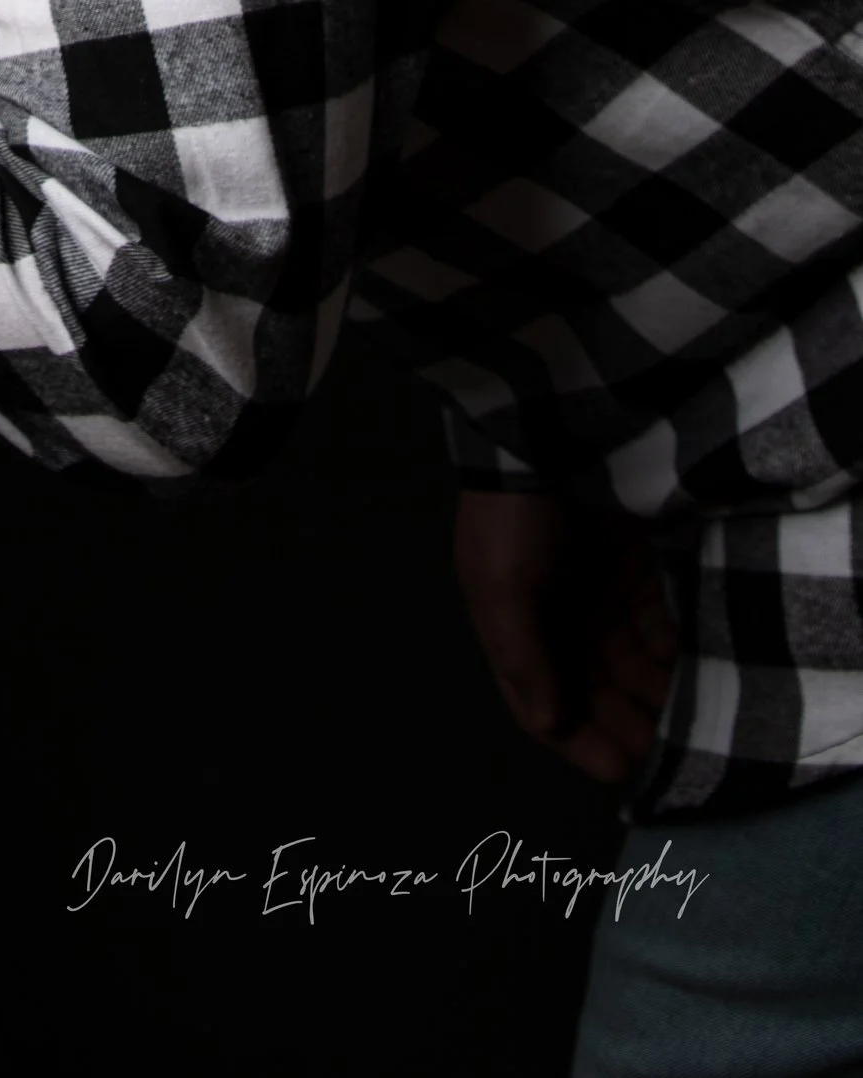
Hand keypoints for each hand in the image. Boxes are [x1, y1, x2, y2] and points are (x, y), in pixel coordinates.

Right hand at [455, 490, 677, 785]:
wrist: (555, 426)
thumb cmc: (517, 514)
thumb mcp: (501, 582)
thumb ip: (524, 657)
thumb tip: (549, 726)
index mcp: (516, 625)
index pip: (542, 700)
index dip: (578, 739)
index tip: (618, 768)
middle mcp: (560, 617)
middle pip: (595, 690)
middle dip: (626, 724)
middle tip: (666, 753)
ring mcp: (603, 593)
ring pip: (634, 665)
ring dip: (657, 696)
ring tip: (689, 720)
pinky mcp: (643, 568)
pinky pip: (662, 625)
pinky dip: (675, 653)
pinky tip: (695, 669)